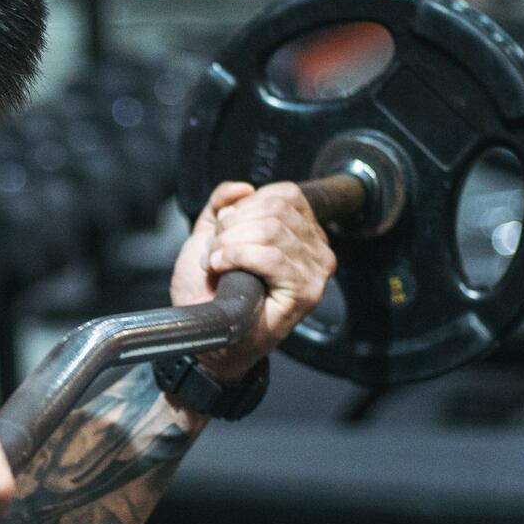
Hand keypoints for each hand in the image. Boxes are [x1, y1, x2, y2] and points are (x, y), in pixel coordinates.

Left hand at [169, 181, 336, 381]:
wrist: (207, 336)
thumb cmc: (211, 293)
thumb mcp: (211, 236)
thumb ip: (222, 205)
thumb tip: (241, 187)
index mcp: (302, 230)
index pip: (283, 194)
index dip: (245, 206)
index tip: (223, 229)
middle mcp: (317, 249)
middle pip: (274, 210)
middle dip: (231, 226)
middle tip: (215, 250)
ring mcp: (315, 271)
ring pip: (270, 231)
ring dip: (229, 243)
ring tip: (216, 261)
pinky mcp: (305, 291)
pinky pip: (270, 256)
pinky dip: (236, 256)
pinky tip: (222, 268)